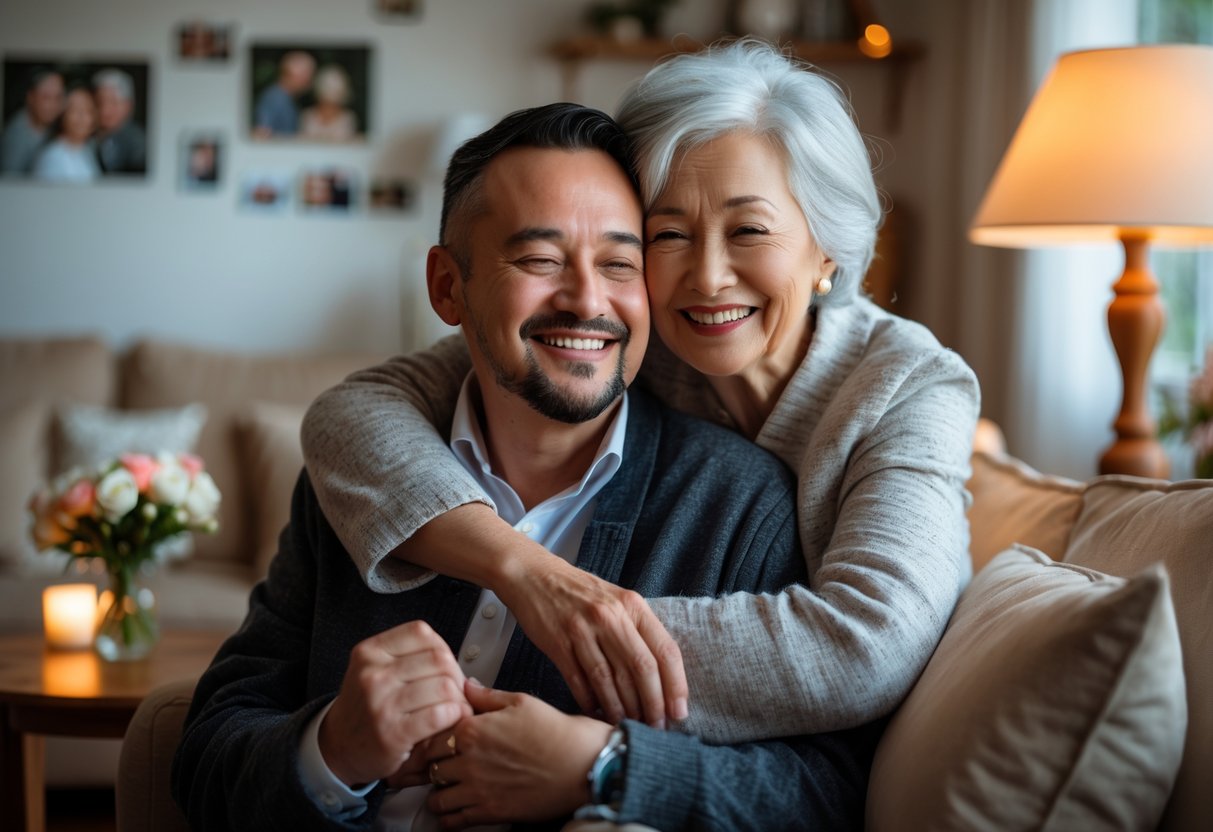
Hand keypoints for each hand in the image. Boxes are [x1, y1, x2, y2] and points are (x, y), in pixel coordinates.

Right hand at [318, 620, 470, 787]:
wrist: (339, 747)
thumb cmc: (367, 706)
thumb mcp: (375, 669)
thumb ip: (409, 656)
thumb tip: (455, 659)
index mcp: (370, 651)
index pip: (421, 633)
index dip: (442, 648)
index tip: (445, 667)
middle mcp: (372, 674)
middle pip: (438, 660)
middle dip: (456, 676)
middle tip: (458, 691)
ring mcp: (381, 704)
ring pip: (444, 686)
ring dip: (460, 699)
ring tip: (457, 707)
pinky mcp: (392, 734)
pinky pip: (440, 714)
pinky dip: (455, 716)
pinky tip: (452, 720)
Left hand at [423, 679, 612, 829]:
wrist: (583, 763)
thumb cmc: (557, 732)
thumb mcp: (521, 701)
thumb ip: (486, 696)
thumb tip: (466, 686)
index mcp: (473, 729)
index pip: (429, 735)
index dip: (428, 738)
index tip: (430, 741)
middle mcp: (469, 760)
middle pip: (429, 766)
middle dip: (430, 766)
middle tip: (435, 766)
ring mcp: (477, 789)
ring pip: (435, 797)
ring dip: (437, 793)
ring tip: (445, 788)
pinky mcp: (490, 812)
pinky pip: (453, 821)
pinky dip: (448, 818)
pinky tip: (453, 810)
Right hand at [499, 552, 688, 727]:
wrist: (534, 576)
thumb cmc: (581, 593)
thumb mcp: (617, 600)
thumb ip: (638, 631)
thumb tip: (661, 679)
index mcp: (633, 605)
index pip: (665, 650)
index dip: (675, 686)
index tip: (678, 712)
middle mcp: (611, 616)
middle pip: (641, 668)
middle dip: (652, 705)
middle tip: (654, 727)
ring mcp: (583, 629)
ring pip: (609, 679)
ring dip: (621, 709)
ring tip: (627, 725)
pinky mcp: (558, 642)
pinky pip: (579, 680)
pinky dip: (590, 702)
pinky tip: (596, 714)